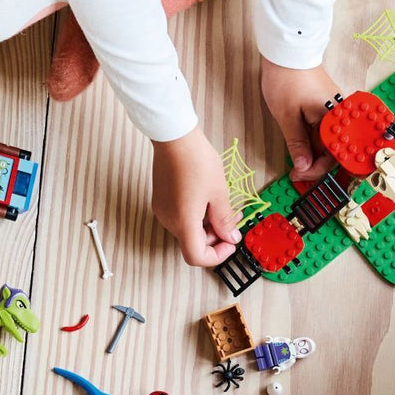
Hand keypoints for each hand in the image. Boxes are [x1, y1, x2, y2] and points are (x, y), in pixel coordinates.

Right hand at [151, 126, 241, 266]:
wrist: (174, 137)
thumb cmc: (197, 161)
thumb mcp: (219, 192)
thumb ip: (225, 220)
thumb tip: (231, 238)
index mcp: (183, 222)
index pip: (196, 257)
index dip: (217, 256)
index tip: (231, 242)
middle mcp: (168, 220)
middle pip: (192, 242)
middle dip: (215, 236)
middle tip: (233, 219)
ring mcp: (162, 209)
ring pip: (187, 229)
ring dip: (207, 224)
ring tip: (223, 205)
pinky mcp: (161, 199)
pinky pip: (180, 216)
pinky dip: (195, 215)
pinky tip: (207, 197)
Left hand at [260, 58, 340, 178]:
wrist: (288, 51)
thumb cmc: (286, 79)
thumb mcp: (287, 116)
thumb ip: (297, 144)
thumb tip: (304, 167)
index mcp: (334, 118)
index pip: (333, 155)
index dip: (316, 170)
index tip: (299, 177)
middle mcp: (340, 115)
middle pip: (334, 149)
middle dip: (316, 165)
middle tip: (297, 174)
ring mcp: (335, 110)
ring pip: (329, 140)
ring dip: (314, 154)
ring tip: (297, 163)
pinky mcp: (328, 105)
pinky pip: (326, 129)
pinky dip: (315, 141)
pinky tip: (302, 147)